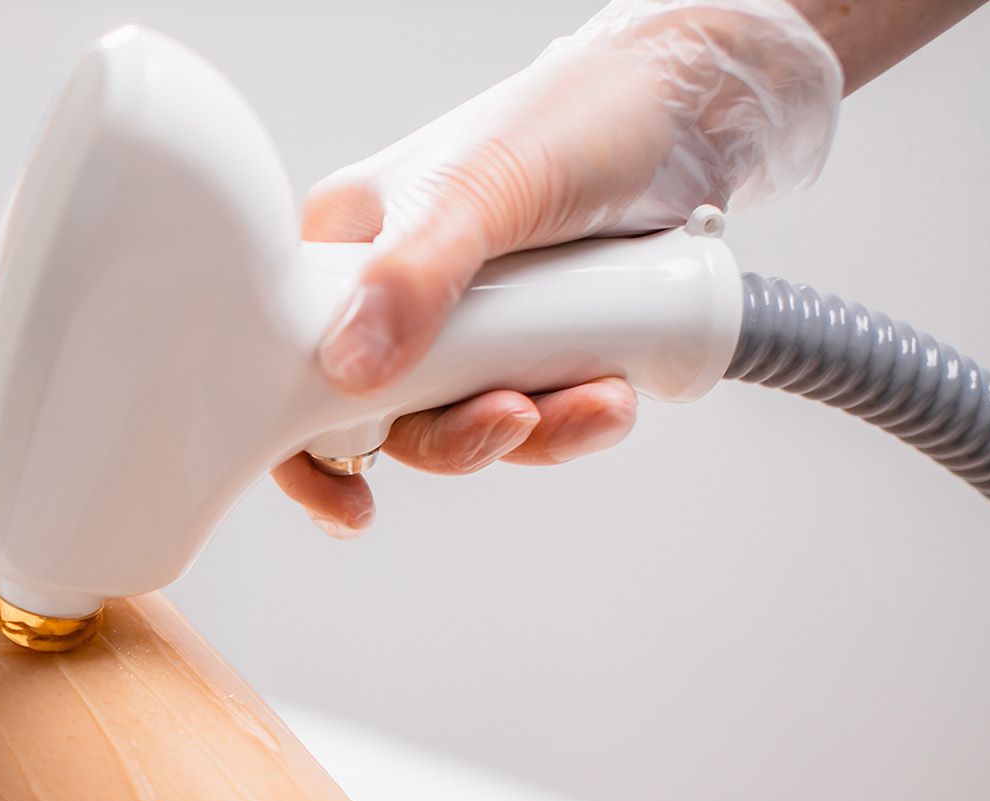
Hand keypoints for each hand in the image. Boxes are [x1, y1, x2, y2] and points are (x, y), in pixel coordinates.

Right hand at [277, 0, 840, 534]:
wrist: (697, 114)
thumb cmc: (578, 114)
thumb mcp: (487, 184)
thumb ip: (414, 273)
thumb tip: (349, 367)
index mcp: (350, 249)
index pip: (292, 365)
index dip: (309, 446)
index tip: (350, 497)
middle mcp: (395, 296)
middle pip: (388, 418)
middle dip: (457, 435)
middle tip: (513, 416)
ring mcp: (465, 328)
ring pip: (466, 425)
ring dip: (535, 428)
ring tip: (596, 395)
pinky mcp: (529, 348)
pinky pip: (533, 418)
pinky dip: (574, 419)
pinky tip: (612, 388)